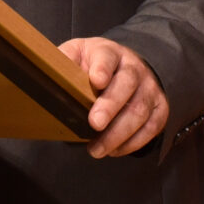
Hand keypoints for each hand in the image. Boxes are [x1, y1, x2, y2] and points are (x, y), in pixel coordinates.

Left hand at [58, 36, 168, 157]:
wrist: (127, 65)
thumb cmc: (95, 64)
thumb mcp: (77, 54)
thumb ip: (64, 61)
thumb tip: (44, 72)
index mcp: (109, 52)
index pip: (107, 56)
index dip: (102, 68)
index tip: (96, 80)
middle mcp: (133, 68)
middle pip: (127, 84)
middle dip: (111, 106)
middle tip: (94, 124)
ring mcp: (149, 88)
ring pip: (140, 110)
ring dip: (119, 133)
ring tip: (97, 149)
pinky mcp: (159, 107)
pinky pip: (152, 127)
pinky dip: (133, 143)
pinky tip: (114, 150)